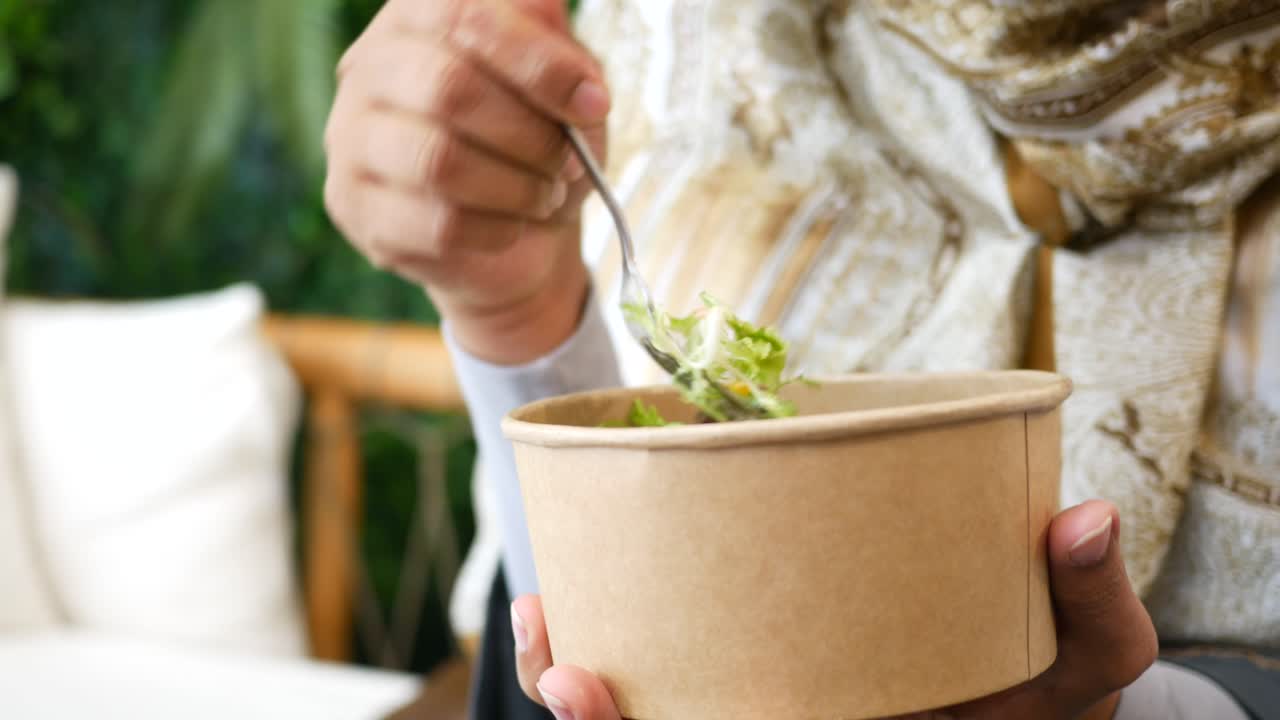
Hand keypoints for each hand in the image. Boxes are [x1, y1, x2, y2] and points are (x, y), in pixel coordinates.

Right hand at [324, 0, 609, 363]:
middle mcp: (370, 66)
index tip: (594, 105)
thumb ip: (558, 51)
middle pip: (450, 89)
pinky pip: (435, 223)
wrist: (516, 230)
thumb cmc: (534, 141)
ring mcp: (351, 138)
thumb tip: (562, 45)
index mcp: (418, 16)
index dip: (540, 64)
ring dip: (516, 187)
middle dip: (531, 136)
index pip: (468, 17)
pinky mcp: (356, 208)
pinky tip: (512, 226)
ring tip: (545, 195)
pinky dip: (495, 230)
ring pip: (438, 161)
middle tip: (569, 163)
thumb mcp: (561, 86)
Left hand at [510, 500, 1157, 719]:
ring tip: (544, 617)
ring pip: (660, 704)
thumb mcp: (1085, 663)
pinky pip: (679, 649)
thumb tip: (1085, 516)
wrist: (1036, 681)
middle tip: (562, 673)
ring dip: (582, 675)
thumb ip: (1087, 606)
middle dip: (599, 718)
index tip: (584, 691)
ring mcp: (772, 692)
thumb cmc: (1048, 683)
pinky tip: (579, 579)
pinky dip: (623, 620)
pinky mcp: (764, 644)